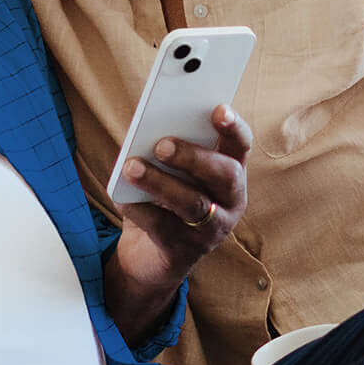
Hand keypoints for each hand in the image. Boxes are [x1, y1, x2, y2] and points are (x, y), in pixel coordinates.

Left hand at [106, 104, 251, 331]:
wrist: (149, 255)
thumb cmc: (161, 198)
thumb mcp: (168, 171)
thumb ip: (165, 148)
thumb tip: (145, 126)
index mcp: (229, 172)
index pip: (241, 145)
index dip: (233, 127)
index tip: (217, 110)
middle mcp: (229, 201)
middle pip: (225, 174)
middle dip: (193, 157)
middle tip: (161, 145)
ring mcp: (212, 230)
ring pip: (193, 203)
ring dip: (160, 182)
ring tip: (131, 167)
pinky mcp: (186, 252)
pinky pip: (163, 227)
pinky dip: (139, 210)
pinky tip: (122, 199)